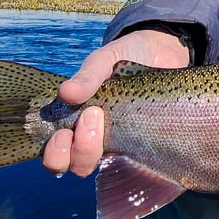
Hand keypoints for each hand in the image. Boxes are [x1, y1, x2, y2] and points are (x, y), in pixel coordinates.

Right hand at [41, 28, 191, 176]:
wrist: (163, 52)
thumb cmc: (126, 56)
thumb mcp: (103, 60)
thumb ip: (87, 76)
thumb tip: (65, 93)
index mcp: (76, 120)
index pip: (56, 152)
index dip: (55, 152)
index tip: (63, 132)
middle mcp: (94, 137)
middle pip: (75, 165)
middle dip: (76, 152)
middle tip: (90, 117)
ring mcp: (120, 142)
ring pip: (102, 166)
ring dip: (94, 150)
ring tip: (103, 118)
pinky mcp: (145, 142)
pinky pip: (136, 162)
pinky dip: (132, 156)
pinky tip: (136, 134)